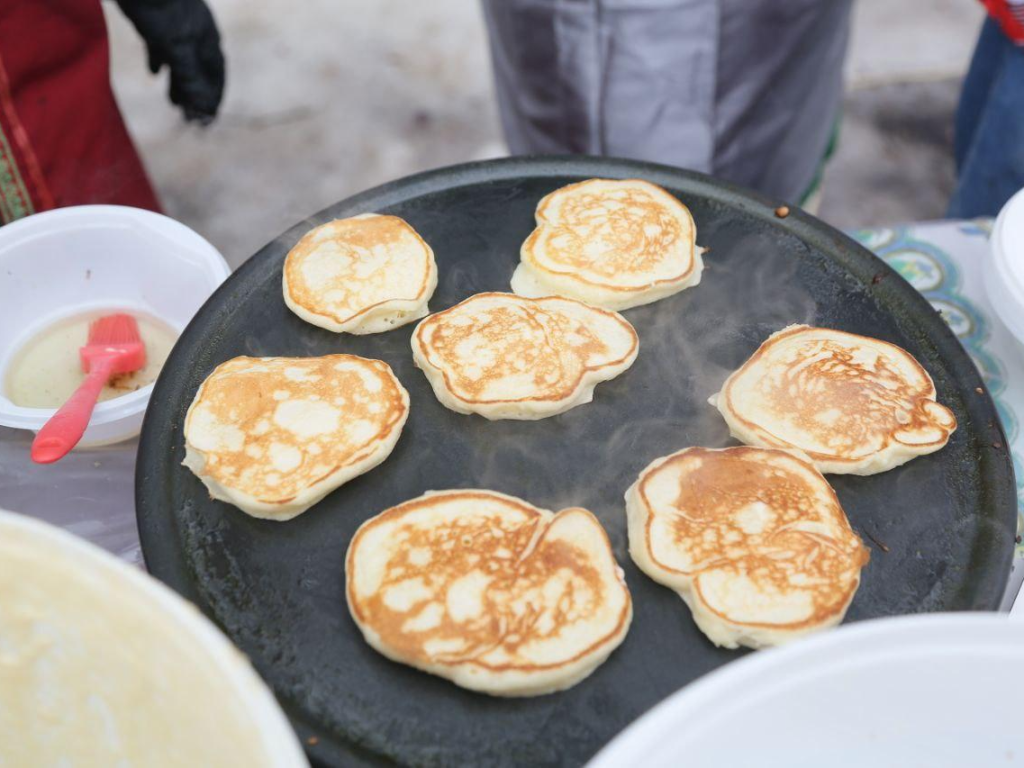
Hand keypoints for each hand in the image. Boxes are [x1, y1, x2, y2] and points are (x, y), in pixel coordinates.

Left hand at [115, 0, 224, 122]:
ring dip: (179, 83)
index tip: (207, 120)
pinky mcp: (157, 22)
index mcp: (207, 40)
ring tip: (174, 103)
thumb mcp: (176, 48)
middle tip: (189, 119)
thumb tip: (202, 106)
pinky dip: (160, 62)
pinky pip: (162, 47)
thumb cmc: (160, 10)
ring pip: (182, 62)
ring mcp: (177, 27)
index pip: (216, 76)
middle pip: (199, 71)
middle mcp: (196, 34)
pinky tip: (154, 73)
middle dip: (195, 96)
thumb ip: (189, 76)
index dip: (213, 99)